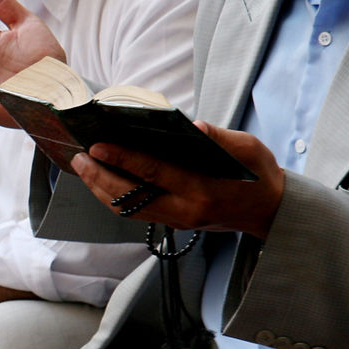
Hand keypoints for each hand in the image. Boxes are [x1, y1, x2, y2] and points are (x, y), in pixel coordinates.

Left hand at [70, 122, 285, 239]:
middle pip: (129, 196)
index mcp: (202, 189)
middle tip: (79, 157)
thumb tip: (193, 125)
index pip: (153, 172)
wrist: (269, 211)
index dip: (122, 158)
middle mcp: (184, 209)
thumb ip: (220, 137)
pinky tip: (101, 181)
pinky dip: (113, 197)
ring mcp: (176, 220)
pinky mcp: (172, 223)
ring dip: (100, 189)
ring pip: (127, 209)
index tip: (98, 146)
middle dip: (99, 176)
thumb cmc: (258, 175)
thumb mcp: (249, 149)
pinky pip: (134, 212)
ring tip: (83, 167)